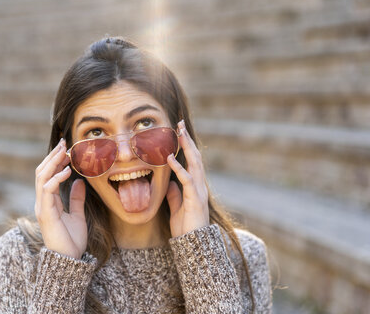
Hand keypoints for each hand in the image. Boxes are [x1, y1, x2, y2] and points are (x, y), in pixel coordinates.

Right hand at [34, 139, 86, 258]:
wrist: (69, 260)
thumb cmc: (71, 240)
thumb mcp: (77, 215)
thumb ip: (76, 199)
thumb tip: (79, 181)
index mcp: (48, 202)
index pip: (48, 176)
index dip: (56, 162)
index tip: (67, 149)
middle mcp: (42, 202)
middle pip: (41, 172)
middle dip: (52, 157)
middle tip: (64, 144)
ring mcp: (42, 207)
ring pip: (41, 178)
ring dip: (53, 163)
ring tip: (65, 152)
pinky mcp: (45, 213)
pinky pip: (47, 191)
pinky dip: (56, 178)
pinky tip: (68, 171)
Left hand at [166, 120, 208, 237]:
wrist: (193, 245)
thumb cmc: (186, 227)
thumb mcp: (177, 207)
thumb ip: (174, 194)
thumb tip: (169, 183)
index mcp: (195, 185)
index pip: (191, 161)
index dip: (185, 146)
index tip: (178, 132)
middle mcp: (200, 185)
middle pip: (195, 157)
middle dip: (187, 140)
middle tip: (180, 123)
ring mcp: (199, 191)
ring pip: (195, 163)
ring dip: (186, 147)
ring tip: (178, 133)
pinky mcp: (195, 198)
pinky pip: (187, 179)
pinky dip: (178, 167)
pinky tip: (169, 158)